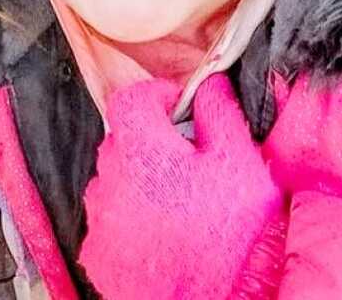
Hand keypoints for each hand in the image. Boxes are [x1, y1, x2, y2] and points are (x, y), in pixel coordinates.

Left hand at [79, 74, 284, 299]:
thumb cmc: (237, 241)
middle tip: (187, 164)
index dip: (156, 96)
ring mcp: (100, 221)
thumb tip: (210, 86)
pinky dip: (130, 222)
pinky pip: (109, 222)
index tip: (177, 108)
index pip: (130, 97)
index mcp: (143, 151)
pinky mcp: (98, 256)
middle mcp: (110, 181)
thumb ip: (221, 114)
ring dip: (139, 184)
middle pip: (122, 141)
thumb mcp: (243, 166)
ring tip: (178, 208)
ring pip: (114, 182)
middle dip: (151, 142)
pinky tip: (162, 236)